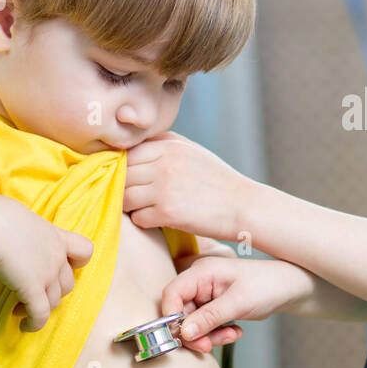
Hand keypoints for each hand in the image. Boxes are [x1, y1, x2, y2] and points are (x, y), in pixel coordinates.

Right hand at [0, 196, 93, 331]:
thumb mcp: (17, 217)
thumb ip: (22, 230)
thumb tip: (5, 234)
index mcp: (56, 237)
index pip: (84, 250)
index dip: (78, 262)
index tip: (63, 265)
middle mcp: (56, 257)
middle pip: (67, 283)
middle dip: (52, 292)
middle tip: (31, 293)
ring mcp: (47, 274)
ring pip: (55, 301)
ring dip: (40, 308)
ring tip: (20, 308)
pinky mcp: (33, 289)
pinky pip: (40, 314)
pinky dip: (34, 323)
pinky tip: (23, 326)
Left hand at [123, 132, 248, 241]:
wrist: (244, 206)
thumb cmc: (217, 180)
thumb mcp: (193, 152)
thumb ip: (164, 145)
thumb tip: (131, 149)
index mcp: (170, 146)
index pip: (127, 153)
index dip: (124, 168)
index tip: (132, 180)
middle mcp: (165, 164)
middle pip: (122, 175)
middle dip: (124, 187)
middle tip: (136, 197)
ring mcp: (165, 188)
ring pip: (125, 197)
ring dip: (132, 206)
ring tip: (147, 208)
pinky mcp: (168, 212)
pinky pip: (138, 218)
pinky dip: (145, 221)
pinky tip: (159, 219)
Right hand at [161, 256, 313, 353]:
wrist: (288, 289)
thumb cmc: (267, 286)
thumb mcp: (238, 303)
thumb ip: (209, 317)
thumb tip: (183, 332)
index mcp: (202, 272)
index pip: (172, 293)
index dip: (171, 316)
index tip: (181, 336)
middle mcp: (200, 281)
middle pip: (180, 312)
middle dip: (195, 332)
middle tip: (209, 345)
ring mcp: (206, 294)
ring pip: (192, 323)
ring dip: (209, 335)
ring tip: (232, 335)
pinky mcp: (213, 306)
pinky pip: (205, 326)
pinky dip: (217, 333)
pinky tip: (235, 331)